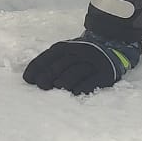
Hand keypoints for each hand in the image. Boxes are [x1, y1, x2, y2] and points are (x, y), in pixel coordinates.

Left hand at [22, 31, 139, 94]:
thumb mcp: (65, 52)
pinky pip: (92, 81)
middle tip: (42, 86)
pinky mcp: (103, 73)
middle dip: (48, 76)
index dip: (36, 68)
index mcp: (65, 47)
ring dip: (64, 81)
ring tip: (58, 87)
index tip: (28, 80)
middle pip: (60, 65)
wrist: (112, 47)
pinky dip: (82, 87)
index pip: (47, 57)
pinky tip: (74, 92)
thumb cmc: (81, 56)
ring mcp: (91, 63)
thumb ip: (49, 62)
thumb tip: (30, 78)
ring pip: (75, 71)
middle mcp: (78, 53)